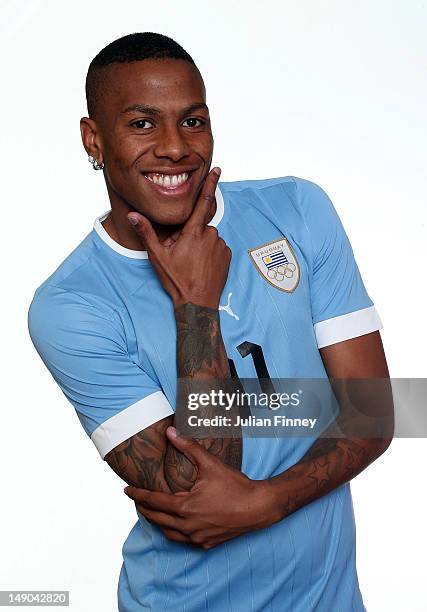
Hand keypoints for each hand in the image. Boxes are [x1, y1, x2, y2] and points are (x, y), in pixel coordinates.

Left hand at [124, 427, 282, 548]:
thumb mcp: (210, 464)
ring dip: (157, 522)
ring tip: (151, 511)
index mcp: (185, 507)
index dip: (138, 495)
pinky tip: (174, 524)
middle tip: (136, 499)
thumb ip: (188, 447)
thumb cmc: (236, 486)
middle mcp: (188, 525)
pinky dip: (174, 531)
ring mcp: (197, 537)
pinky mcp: (207, 544)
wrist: (259, 507)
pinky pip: (183, 540)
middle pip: (157, 519)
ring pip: (168, 533)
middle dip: (144, 508)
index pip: (154, 501)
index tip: (127, 490)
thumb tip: (171, 432)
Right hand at [127, 167, 230, 308]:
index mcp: (194, 232)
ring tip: (192, 263)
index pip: (203, 201)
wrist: (198, 303)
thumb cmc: (177, 280)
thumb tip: (133, 215)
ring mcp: (221, 246)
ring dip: (201, 245)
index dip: (210, 183)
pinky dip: (210, 253)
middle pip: (200, 226)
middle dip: (191, 235)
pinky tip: (202, 266)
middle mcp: (211, 235)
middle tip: (182, 255)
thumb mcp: (158, 256)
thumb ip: (147, 232)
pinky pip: (217, 248)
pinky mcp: (228, 256)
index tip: (217, 169)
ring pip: (208, 238)